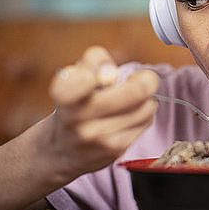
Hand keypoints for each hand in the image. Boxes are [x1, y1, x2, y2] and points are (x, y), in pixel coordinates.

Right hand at [46, 46, 158, 181]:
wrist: (61, 149)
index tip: (102, 73)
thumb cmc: (75, 102)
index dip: (99, 67)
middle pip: (137, 91)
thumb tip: (112, 73)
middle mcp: (78, 119)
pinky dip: (143, 114)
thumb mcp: (75, 73)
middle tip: (141, 78)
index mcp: (65, 94)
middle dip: (146, 79)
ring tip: (131, 99)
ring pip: (147, 106)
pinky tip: (128, 115)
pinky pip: (146, 121)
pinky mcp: (115, 150)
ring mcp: (98, 137)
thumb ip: (94, 59)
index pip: (81, 79)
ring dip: (145, 99)